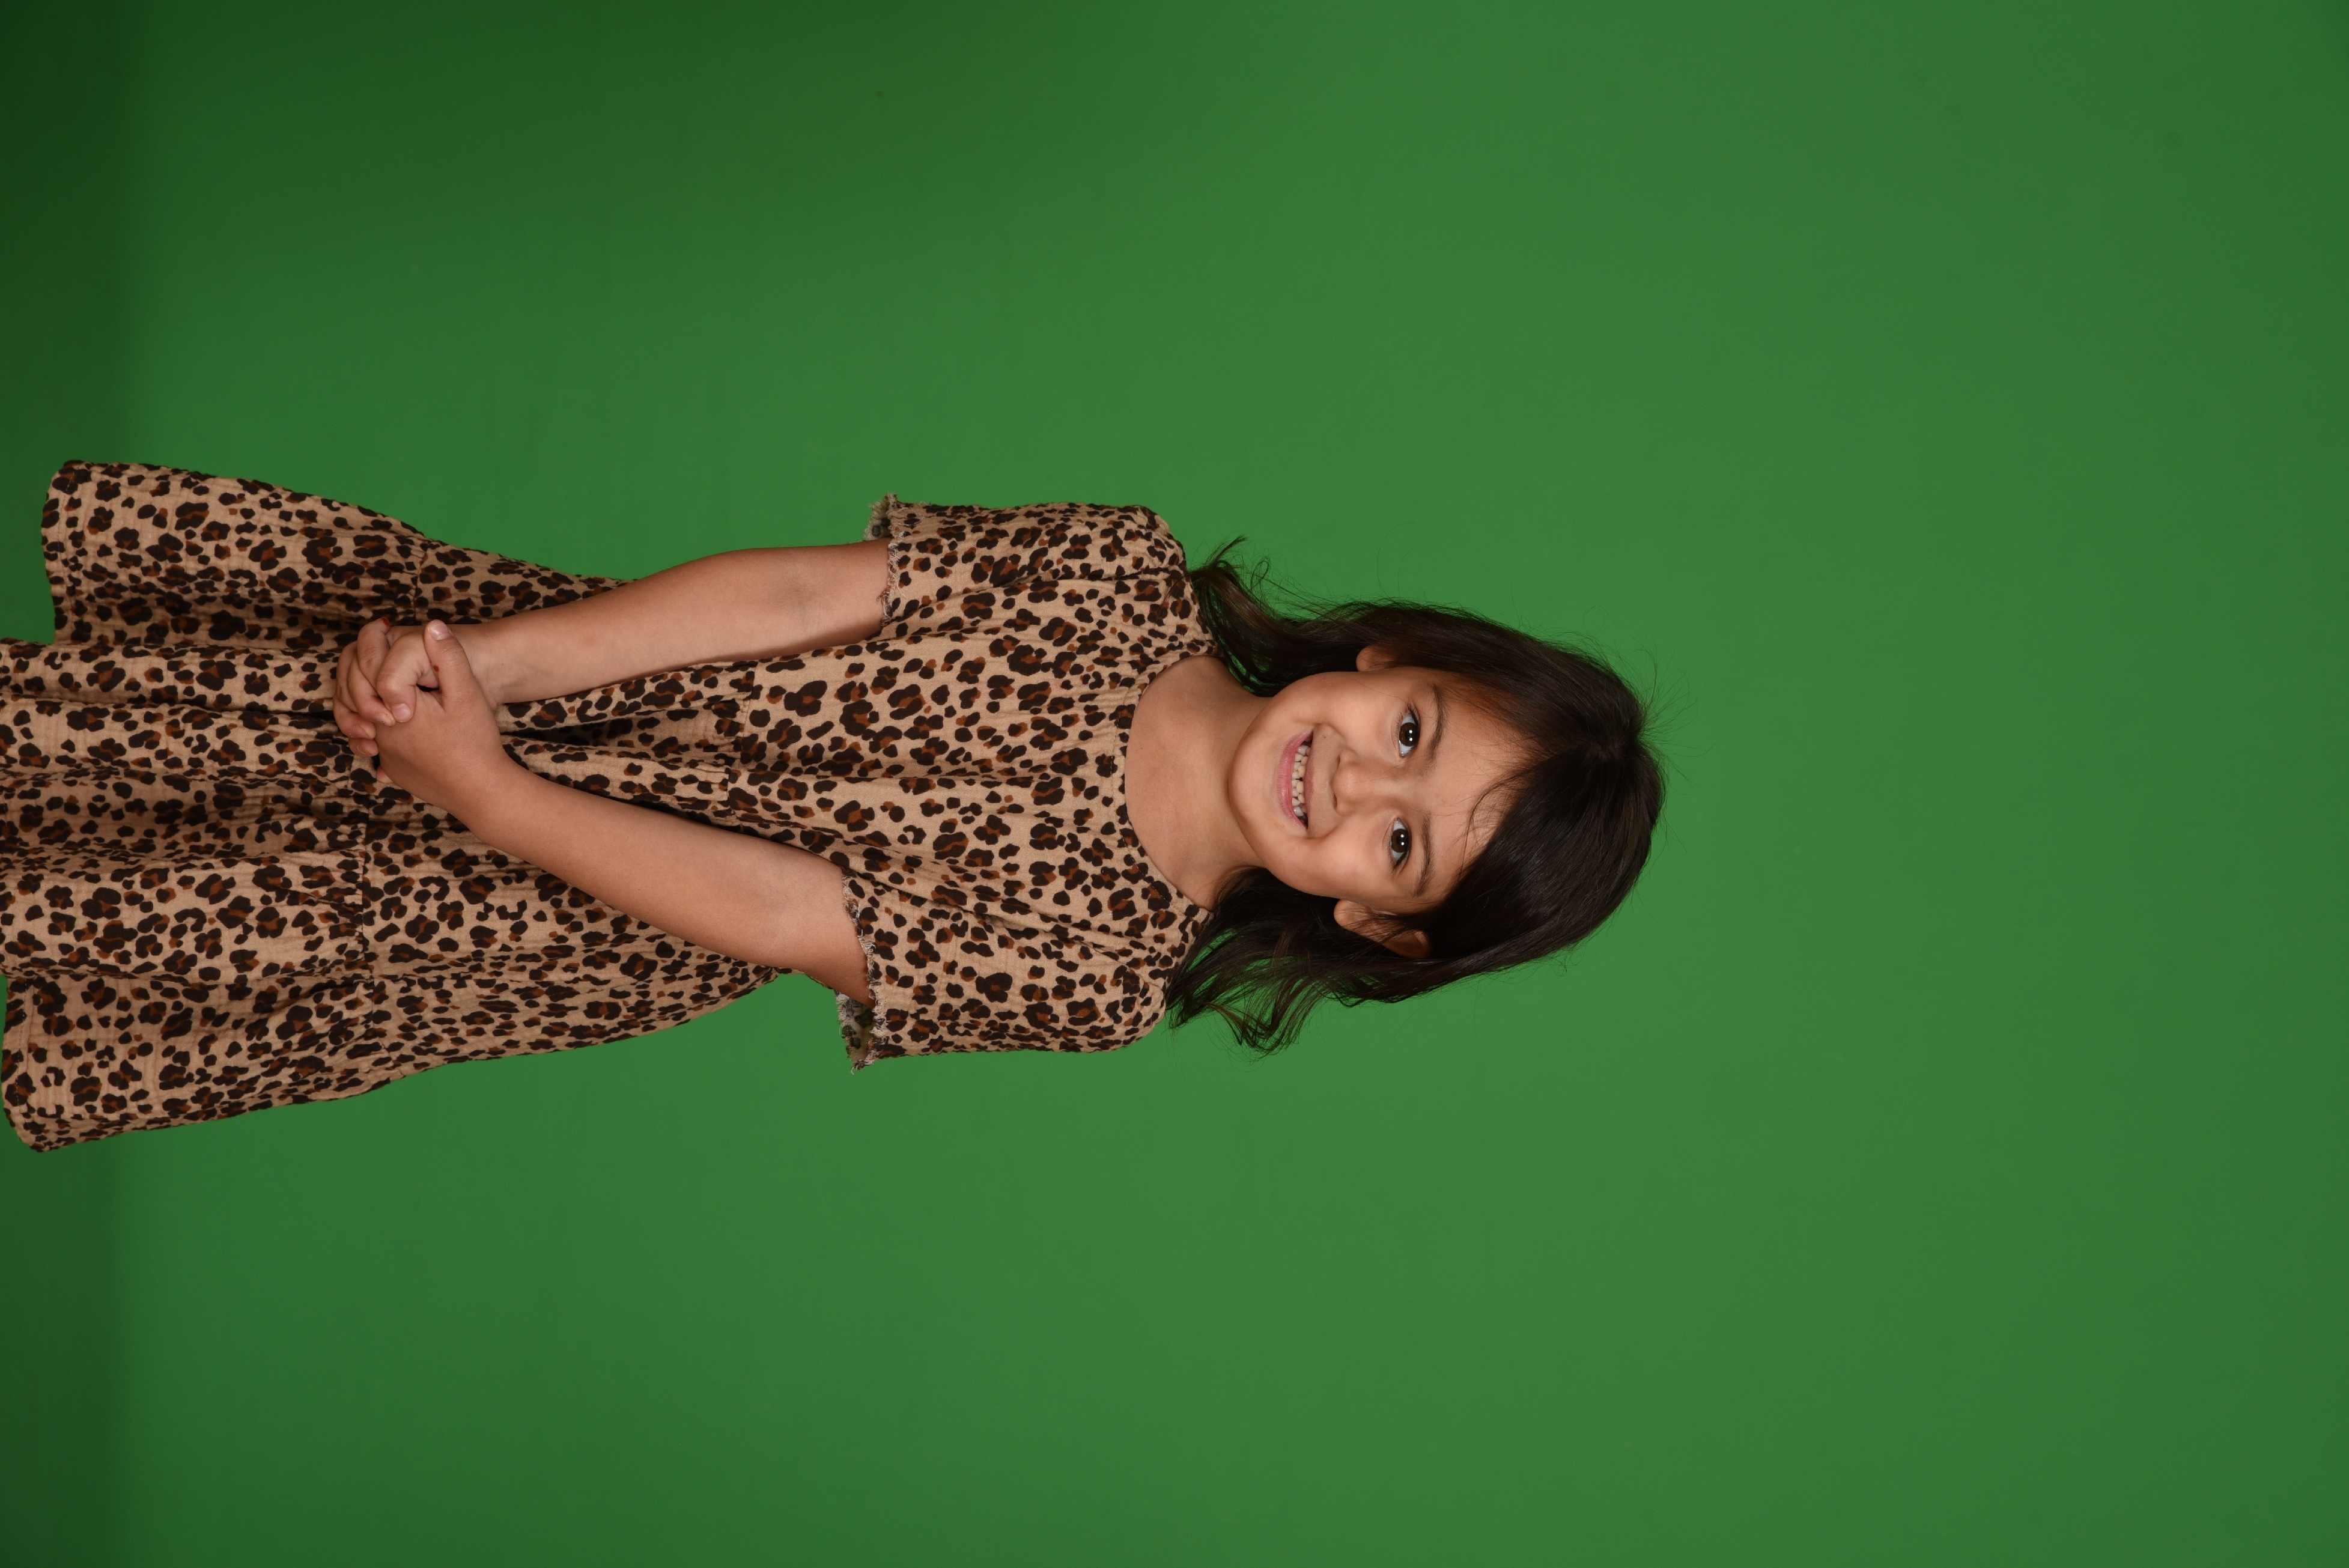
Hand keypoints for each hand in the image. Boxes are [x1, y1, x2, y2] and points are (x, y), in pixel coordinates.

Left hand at [336, 618, 510, 758]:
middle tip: (382, 653)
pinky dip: (383, 730)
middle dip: (369, 672)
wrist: (481, 791)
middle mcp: (380, 733)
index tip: (386, 632)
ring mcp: (385, 754)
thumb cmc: (475, 743)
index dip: (376, 647)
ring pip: (361, 718)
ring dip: (370, 701)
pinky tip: (403, 723)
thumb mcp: (466, 694)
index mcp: (392, 709)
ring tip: (389, 688)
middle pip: (358, 692)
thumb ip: (448, 658)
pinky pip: (377, 743)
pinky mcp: (394, 769)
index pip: (368, 669)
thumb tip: (434, 625)